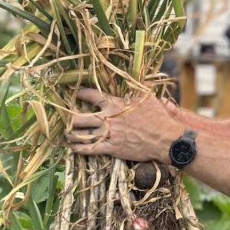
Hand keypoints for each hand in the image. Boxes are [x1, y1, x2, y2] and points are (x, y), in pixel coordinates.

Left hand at [65, 88, 182, 161]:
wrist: (164, 138)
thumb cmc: (157, 117)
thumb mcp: (146, 97)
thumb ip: (134, 89)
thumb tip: (130, 79)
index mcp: (115, 104)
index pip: (92, 96)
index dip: (81, 94)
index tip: (74, 93)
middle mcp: (108, 119)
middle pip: (81, 118)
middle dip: (70, 118)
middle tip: (65, 118)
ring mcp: (109, 135)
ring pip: (83, 134)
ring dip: (72, 134)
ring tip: (66, 134)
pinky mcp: (112, 149)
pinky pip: (91, 149)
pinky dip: (80, 149)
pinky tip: (73, 149)